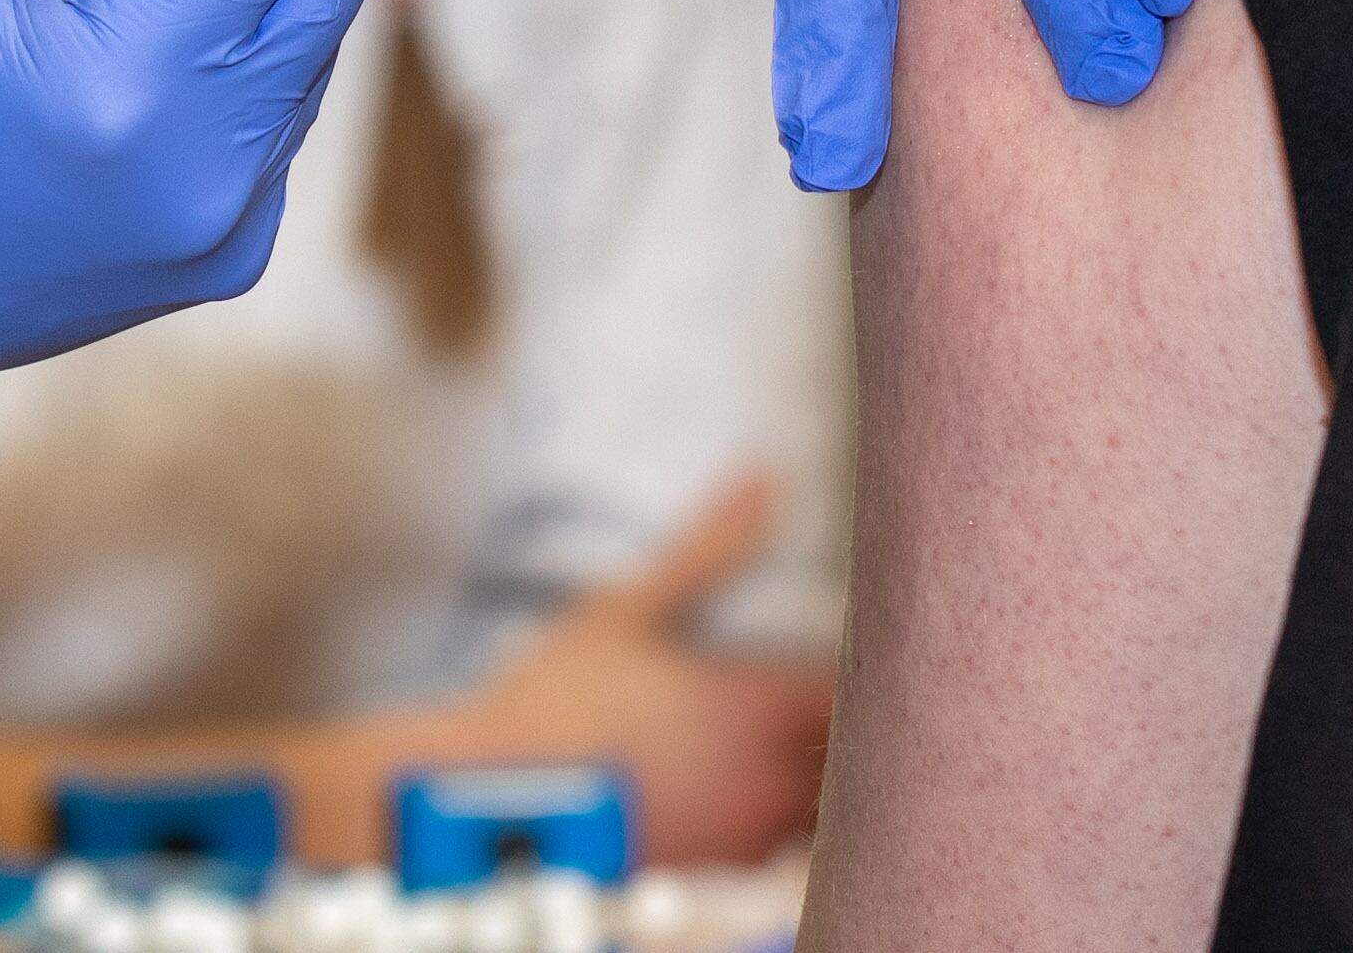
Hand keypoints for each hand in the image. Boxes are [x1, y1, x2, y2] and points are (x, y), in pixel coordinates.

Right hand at [458, 479, 836, 866]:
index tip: (851, 642)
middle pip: (853, 760)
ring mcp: (740, 837)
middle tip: (827, 691)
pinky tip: (744, 796)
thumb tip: (763, 478)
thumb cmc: (552, 703)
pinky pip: (775, 851)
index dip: (865, 667)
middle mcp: (765, 780)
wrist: (487, 810)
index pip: (857, 692)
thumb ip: (708, 548)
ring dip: (818, 779)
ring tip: (793, 745)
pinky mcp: (711, 873)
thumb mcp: (626, 608)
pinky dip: (778, 823)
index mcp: (757, 709)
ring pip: (821, 812)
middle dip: (849, 727)